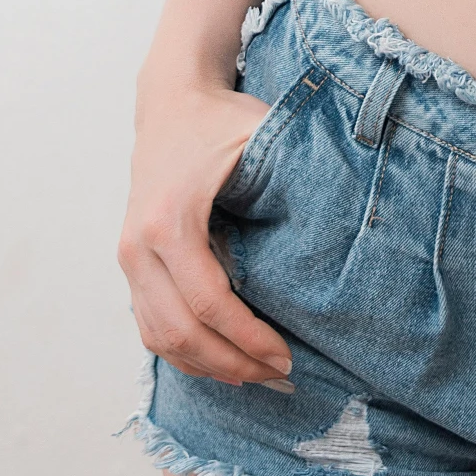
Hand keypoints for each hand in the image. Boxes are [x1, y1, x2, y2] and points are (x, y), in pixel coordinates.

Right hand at [118, 78, 295, 388]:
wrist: (172, 99)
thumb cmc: (222, 119)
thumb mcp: (260, 138)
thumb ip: (291, 178)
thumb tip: (347, 224)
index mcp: (169, 220)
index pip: (208, 302)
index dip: (247, 339)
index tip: (286, 357)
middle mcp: (138, 245)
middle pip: (180, 332)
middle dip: (232, 363)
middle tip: (278, 376)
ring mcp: (128, 256)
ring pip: (159, 338)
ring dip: (206, 366)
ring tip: (254, 376)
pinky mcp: (129, 262)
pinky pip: (149, 326)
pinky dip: (182, 352)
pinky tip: (221, 360)